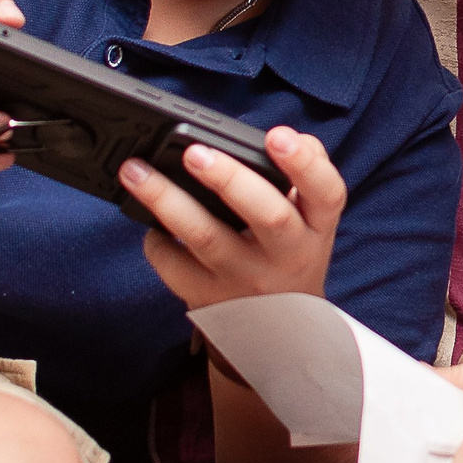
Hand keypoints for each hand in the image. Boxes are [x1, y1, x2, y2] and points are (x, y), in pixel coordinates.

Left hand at [130, 125, 342, 308]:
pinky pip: (174, 267)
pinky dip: (155, 241)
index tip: (277, 136)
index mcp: (316, 224)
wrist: (277, 327)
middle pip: (266, 215)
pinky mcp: (208, 297)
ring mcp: (246, 278)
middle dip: (228, 178)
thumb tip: (286, 137)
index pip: (325, 191)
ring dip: (167, 200)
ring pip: (206, 238)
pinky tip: (148, 220)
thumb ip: (307, 170)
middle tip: (195, 152)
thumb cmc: (290, 251)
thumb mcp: (312, 217)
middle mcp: (287, 253)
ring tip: (136, 171)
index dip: (303, 163)